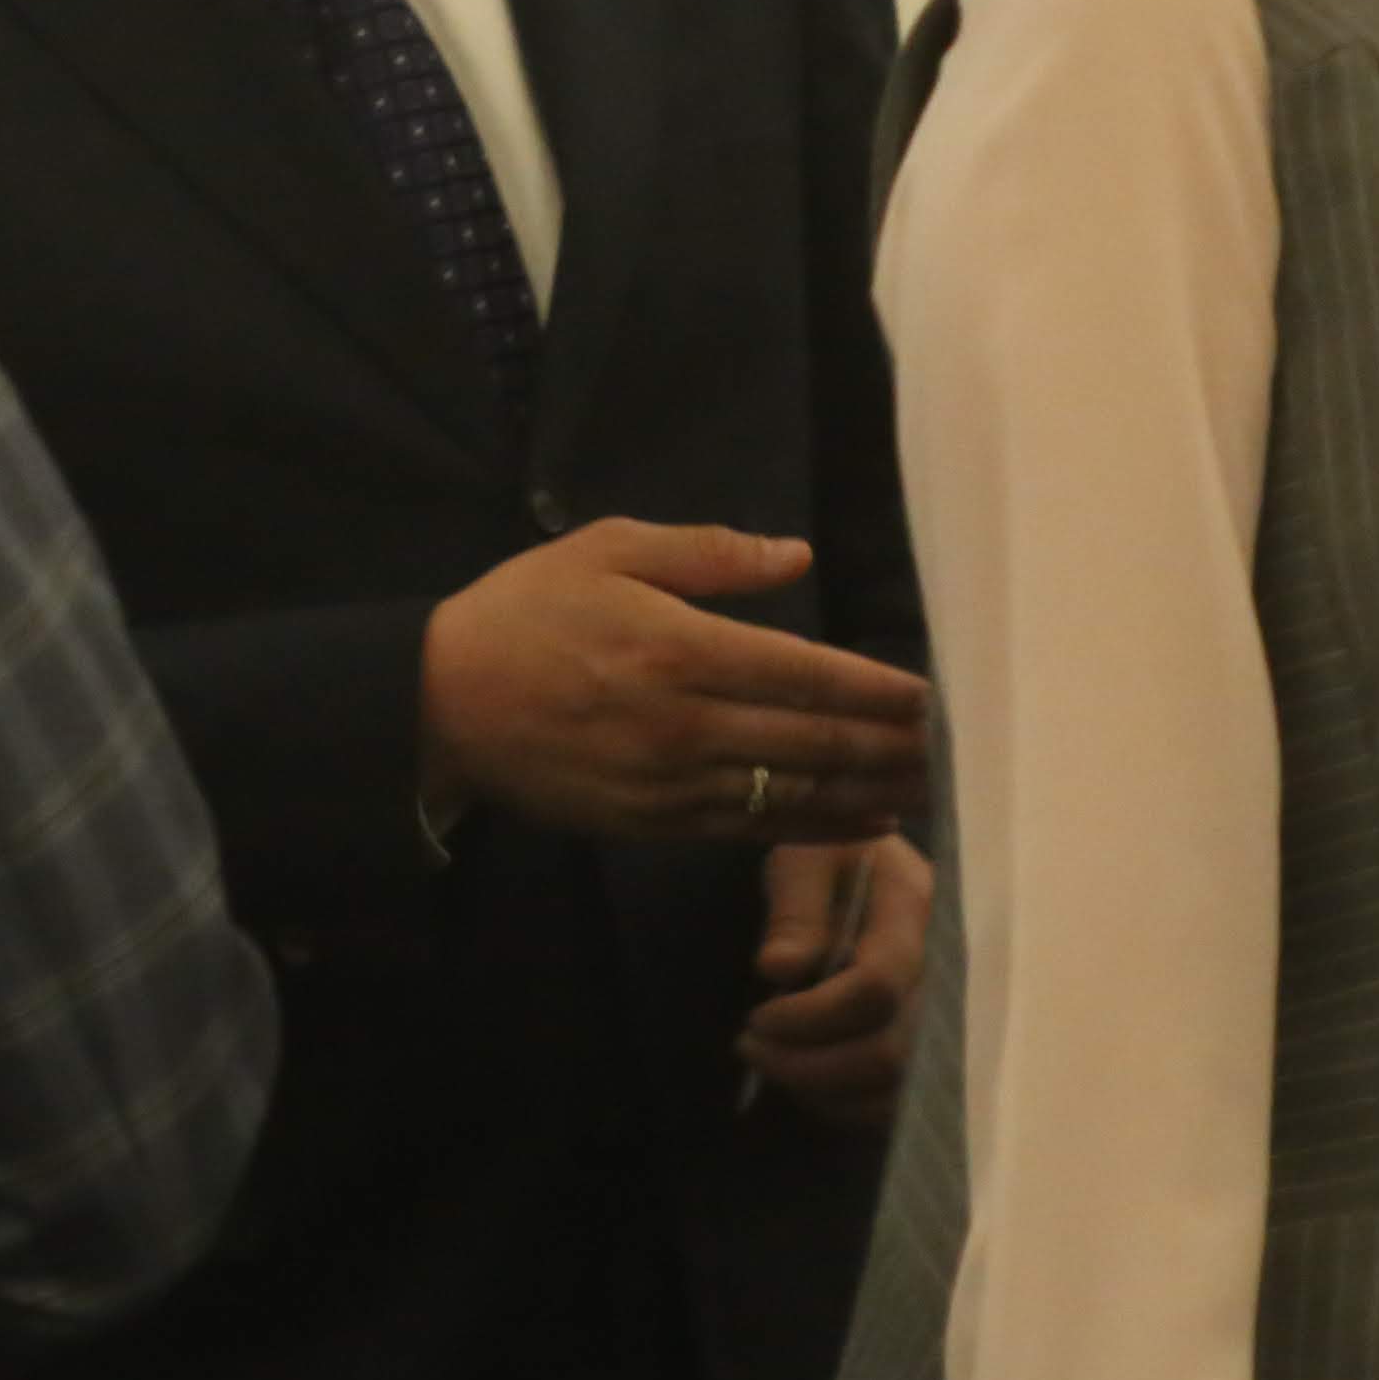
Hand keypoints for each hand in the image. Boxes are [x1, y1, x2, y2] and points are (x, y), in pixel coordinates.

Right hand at [418, 520, 929, 843]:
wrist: (442, 704)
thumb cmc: (526, 612)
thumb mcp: (609, 549)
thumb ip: (709, 555)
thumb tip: (797, 556)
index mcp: (681, 647)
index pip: (806, 672)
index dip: (874, 688)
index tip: (922, 694)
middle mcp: (687, 723)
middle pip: (812, 740)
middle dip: (884, 747)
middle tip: (936, 747)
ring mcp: (670, 783)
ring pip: (790, 795)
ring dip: (862, 795)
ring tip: (915, 790)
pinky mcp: (651, 824)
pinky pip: (747, 830)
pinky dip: (809, 829)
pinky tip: (851, 823)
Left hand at [740, 833, 929, 1127]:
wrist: (865, 864)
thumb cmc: (830, 854)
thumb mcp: (803, 856)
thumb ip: (794, 908)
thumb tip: (779, 969)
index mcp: (914, 909)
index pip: (876, 986)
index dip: (811, 1016)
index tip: (758, 1016)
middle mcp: (942, 969)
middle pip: (889, 1052)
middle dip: (808, 1065)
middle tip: (749, 1046)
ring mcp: (942, 1012)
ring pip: (894, 1090)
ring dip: (822, 1091)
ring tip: (771, 1063)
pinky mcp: (929, 1045)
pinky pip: (895, 1103)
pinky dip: (844, 1105)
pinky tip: (804, 1081)